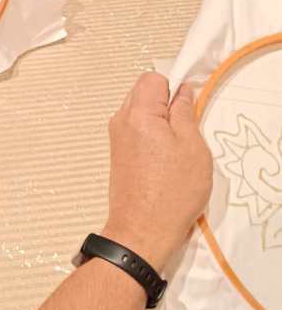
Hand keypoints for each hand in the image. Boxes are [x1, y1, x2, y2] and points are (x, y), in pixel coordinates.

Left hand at [103, 73, 212, 271]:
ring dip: (159, 121)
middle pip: (143, 92)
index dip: (174, 87)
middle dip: (166, 104)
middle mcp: (121, 121)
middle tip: (185, 131)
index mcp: (138, 113)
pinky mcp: (118, 153)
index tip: (188, 106)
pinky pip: (136, 130)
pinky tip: (165, 160)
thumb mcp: (192, 148)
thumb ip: (185, 113)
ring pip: (140, 112)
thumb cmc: (172, 192)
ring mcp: (116, 137)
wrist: (143, 231)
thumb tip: (182, 92)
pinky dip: (151, 136)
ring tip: (175, 150)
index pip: (153, 78)